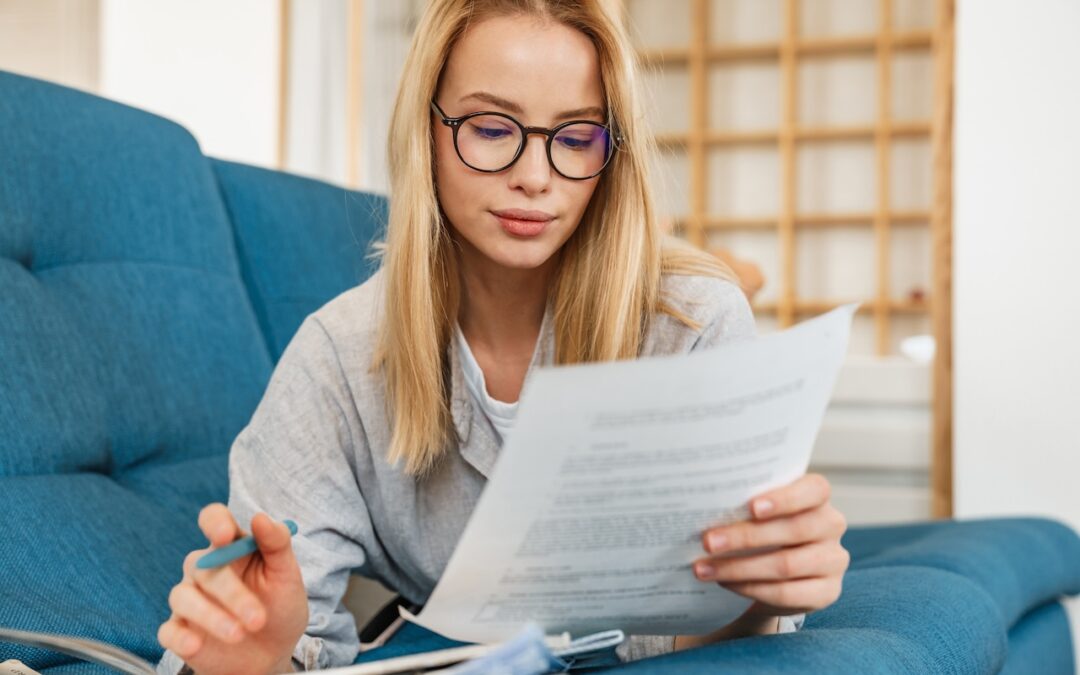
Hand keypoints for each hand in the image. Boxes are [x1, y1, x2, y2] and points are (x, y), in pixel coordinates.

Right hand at [157, 505, 308, 674]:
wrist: (273, 653)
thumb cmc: (279, 607)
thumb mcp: (287, 575)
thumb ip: (277, 544)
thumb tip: (261, 518)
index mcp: (231, 547)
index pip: (214, 520)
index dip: (215, 522)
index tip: (225, 536)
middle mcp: (205, 569)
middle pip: (203, 567)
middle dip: (232, 593)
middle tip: (258, 618)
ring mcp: (190, 599)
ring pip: (183, 597)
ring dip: (211, 616)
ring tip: (239, 634)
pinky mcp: (179, 630)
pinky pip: (169, 630)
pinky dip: (180, 637)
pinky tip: (196, 645)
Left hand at [694, 473, 848, 620]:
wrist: (776, 571)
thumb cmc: (762, 527)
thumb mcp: (758, 511)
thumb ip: (744, 504)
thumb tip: (705, 507)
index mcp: (818, 496)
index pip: (814, 490)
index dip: (785, 498)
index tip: (751, 507)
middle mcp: (832, 525)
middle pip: (794, 530)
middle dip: (746, 536)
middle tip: (708, 542)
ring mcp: (834, 560)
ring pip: (786, 565)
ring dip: (739, 567)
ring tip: (704, 568)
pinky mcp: (827, 592)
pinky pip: (786, 593)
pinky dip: (750, 588)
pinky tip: (725, 583)